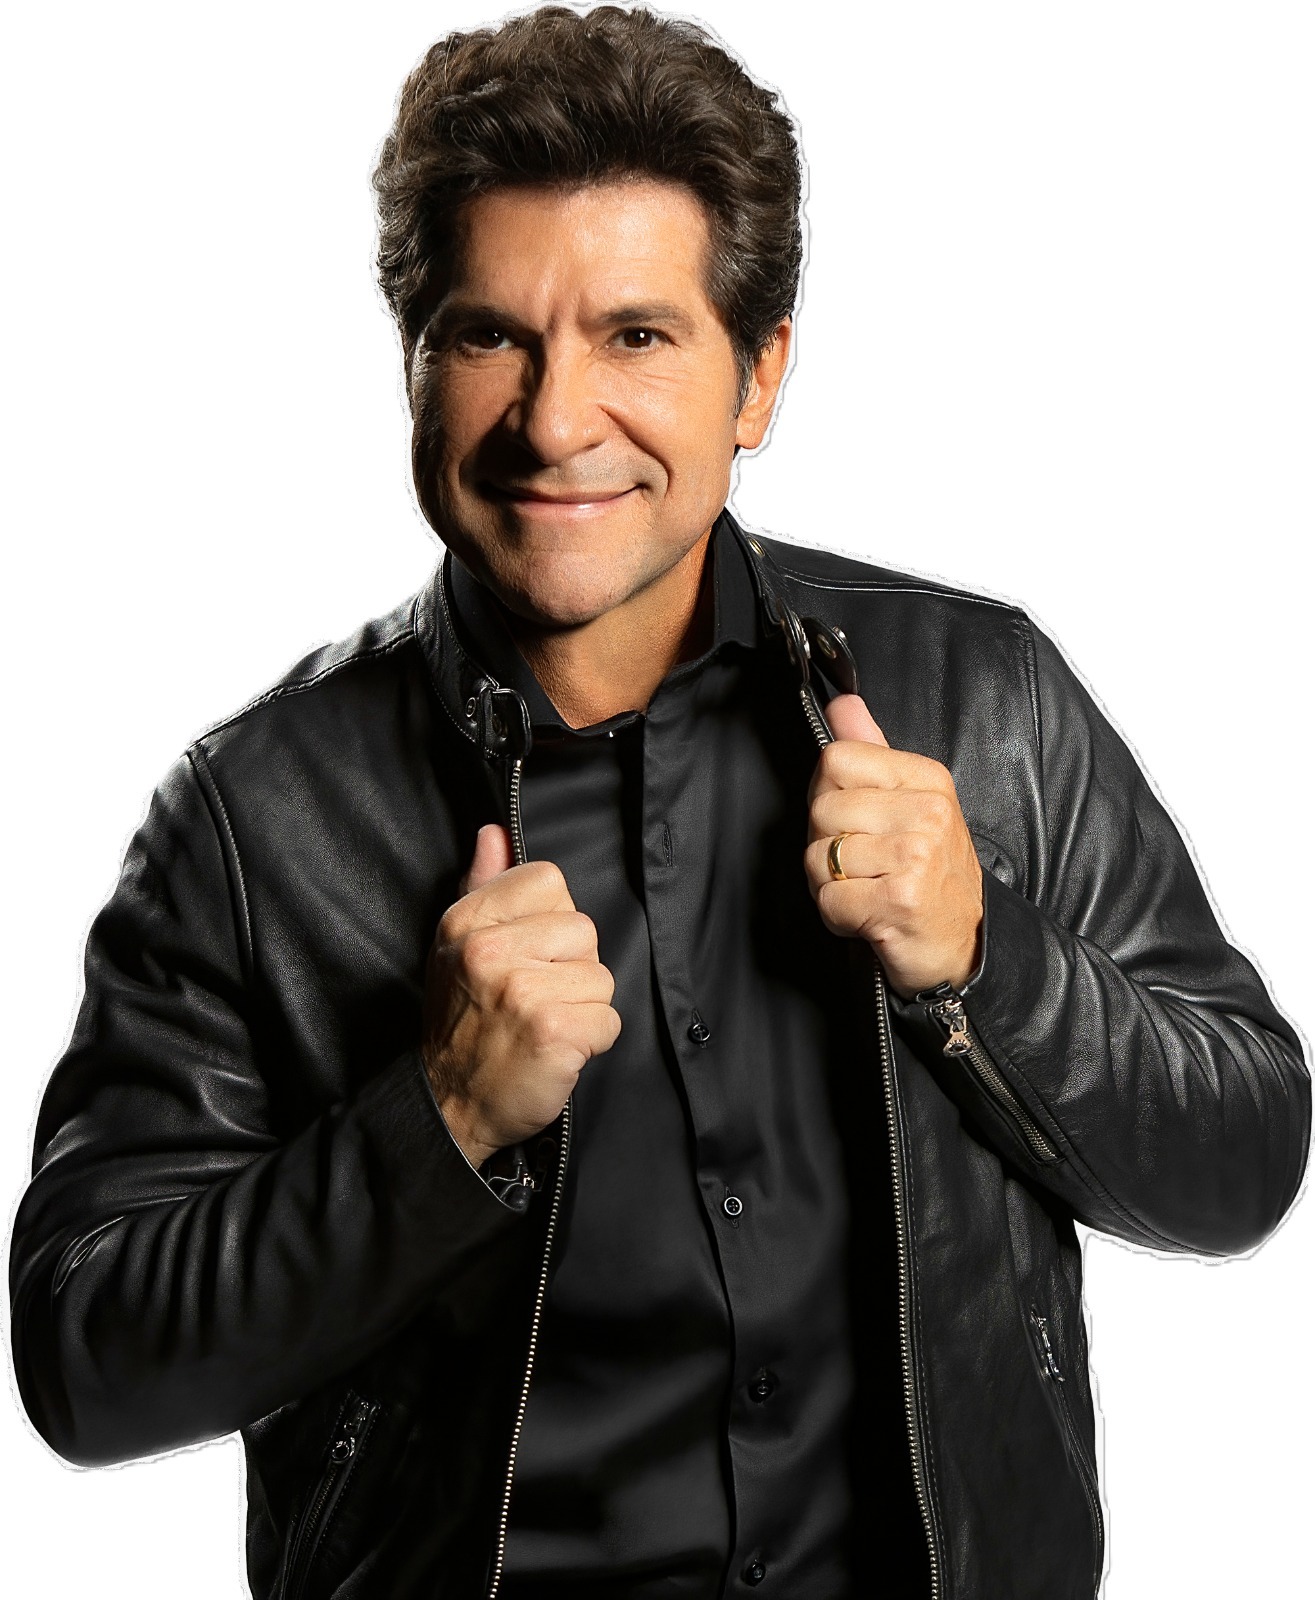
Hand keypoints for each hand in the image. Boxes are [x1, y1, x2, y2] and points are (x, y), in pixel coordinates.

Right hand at [423, 824, 621, 1167]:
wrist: (448, 1105)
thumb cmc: (461, 1024)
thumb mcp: (456, 947)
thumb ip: (482, 886)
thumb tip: (494, 833)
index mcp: (466, 921)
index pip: (548, 879)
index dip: (552, 919)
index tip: (530, 954)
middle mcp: (489, 950)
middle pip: (584, 929)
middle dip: (572, 968)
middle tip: (532, 999)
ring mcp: (521, 990)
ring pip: (602, 978)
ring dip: (583, 1009)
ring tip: (542, 1026)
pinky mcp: (553, 1031)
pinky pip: (609, 1021)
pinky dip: (592, 1043)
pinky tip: (555, 1052)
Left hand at [804, 695, 982, 997]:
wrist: (966, 947)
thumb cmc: (930, 879)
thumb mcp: (909, 804)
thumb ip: (872, 750)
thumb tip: (842, 704)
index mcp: (926, 779)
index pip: (835, 759)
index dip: (827, 796)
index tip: (852, 823)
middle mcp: (927, 811)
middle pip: (821, 809)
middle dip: (825, 846)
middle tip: (861, 868)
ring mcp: (916, 855)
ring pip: (820, 857)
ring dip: (830, 886)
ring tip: (867, 891)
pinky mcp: (901, 900)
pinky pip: (830, 900)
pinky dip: (838, 917)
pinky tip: (868, 917)